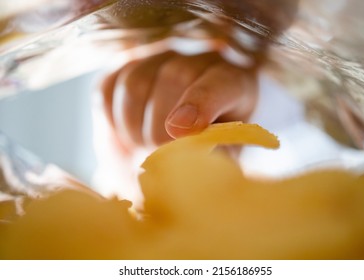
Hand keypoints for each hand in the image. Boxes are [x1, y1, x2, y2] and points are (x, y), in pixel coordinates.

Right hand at [100, 51, 258, 150]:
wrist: (172, 147)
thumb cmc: (202, 152)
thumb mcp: (219, 159)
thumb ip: (214, 158)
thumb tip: (192, 165)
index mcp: (234, 83)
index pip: (221, 82)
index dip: (200, 103)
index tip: (179, 132)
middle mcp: (197, 62)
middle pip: (172, 79)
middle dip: (159, 128)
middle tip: (158, 156)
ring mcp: (160, 59)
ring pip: (135, 83)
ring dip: (133, 126)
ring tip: (143, 146)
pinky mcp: (125, 67)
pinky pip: (108, 89)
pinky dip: (112, 120)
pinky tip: (128, 133)